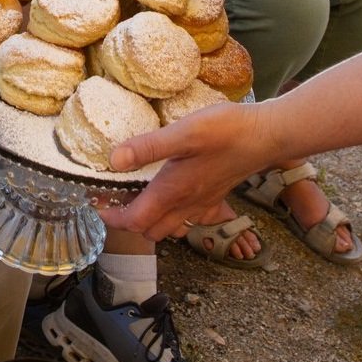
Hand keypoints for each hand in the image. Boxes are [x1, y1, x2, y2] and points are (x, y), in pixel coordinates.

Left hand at [98, 101, 280, 242]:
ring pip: (169, 227)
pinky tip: (169, 189)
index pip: (134, 220)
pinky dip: (170, 212)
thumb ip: (149, 147)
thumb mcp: (185, 132)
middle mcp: (187, 203)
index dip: (111, 217)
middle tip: (112, 199)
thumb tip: (114, 160)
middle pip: (149, 230)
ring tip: (136, 195)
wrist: (267, 135)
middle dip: (127, 222)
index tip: (95, 204)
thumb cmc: (227, 131)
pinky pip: (186, 216)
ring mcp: (203, 202)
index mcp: (174, 191)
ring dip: (149, 220)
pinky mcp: (214, 194)